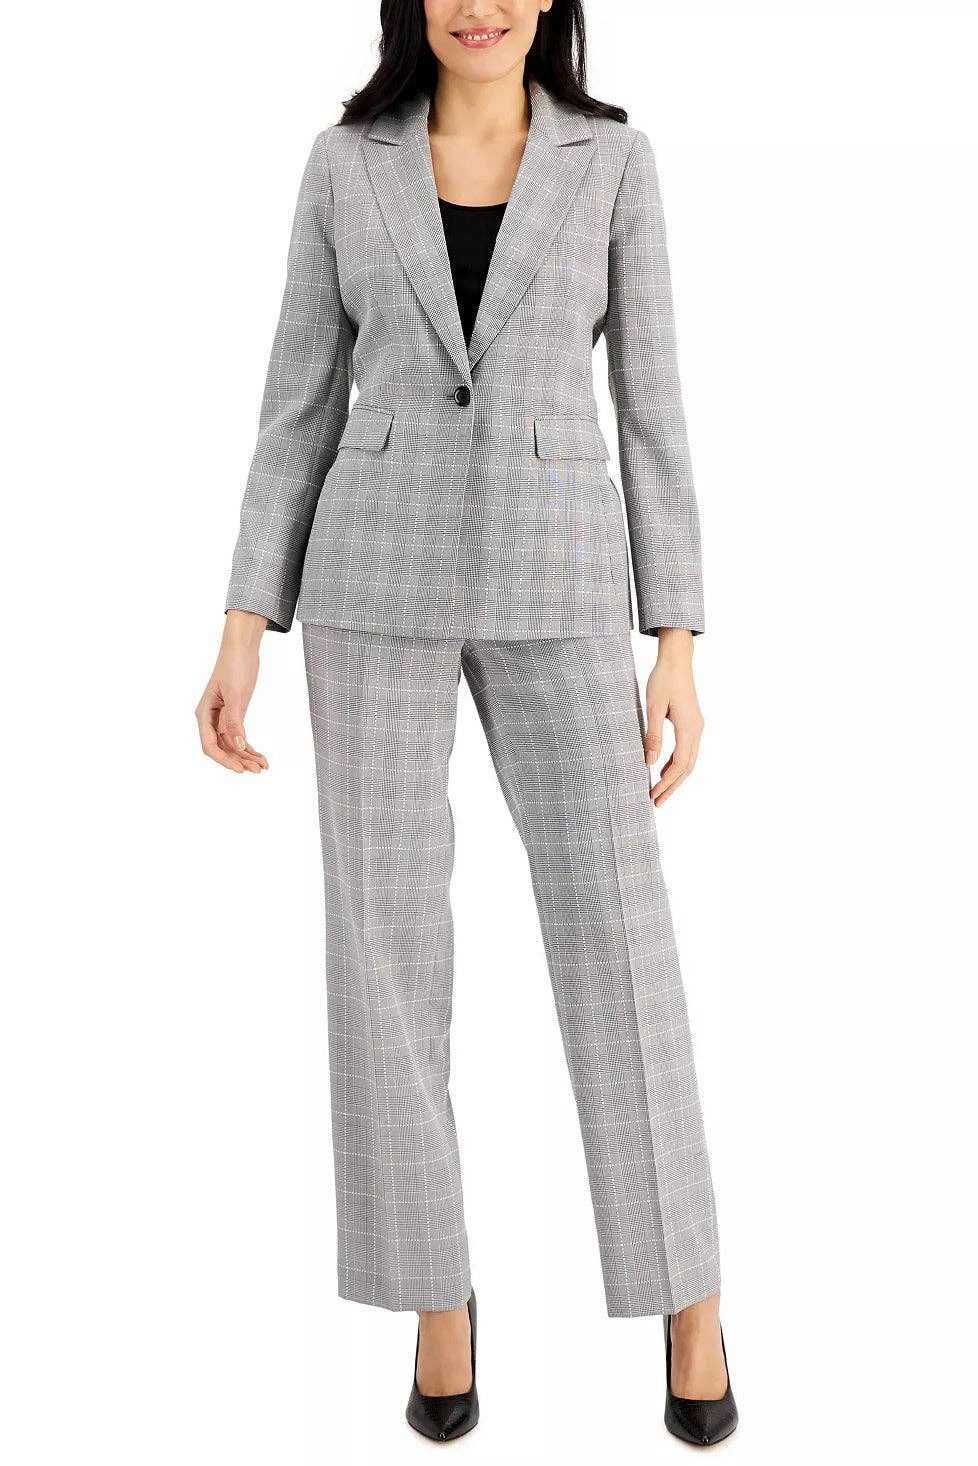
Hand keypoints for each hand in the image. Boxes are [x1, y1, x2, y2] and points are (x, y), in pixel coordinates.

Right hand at [196, 611, 268, 772]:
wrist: (242, 648)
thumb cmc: (234, 666)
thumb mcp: (236, 694)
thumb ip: (236, 721)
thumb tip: (239, 745)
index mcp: (204, 713)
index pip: (209, 744)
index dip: (224, 759)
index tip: (239, 769)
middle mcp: (210, 718)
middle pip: (222, 748)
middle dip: (238, 760)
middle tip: (256, 770)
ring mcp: (222, 717)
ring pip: (232, 744)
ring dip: (246, 756)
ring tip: (262, 766)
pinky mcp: (234, 714)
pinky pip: (239, 736)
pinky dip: (249, 747)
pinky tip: (260, 757)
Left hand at [644, 628, 703, 806]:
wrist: (677, 659)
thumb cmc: (663, 680)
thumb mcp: (653, 707)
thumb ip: (653, 735)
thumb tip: (649, 762)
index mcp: (689, 728)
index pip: (680, 765)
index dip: (667, 783)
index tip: (654, 795)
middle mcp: (697, 730)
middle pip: (687, 768)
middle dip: (672, 786)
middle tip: (656, 802)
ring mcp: (697, 726)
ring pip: (688, 760)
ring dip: (674, 777)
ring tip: (659, 791)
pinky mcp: (692, 723)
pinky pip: (686, 750)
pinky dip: (675, 763)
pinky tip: (662, 769)